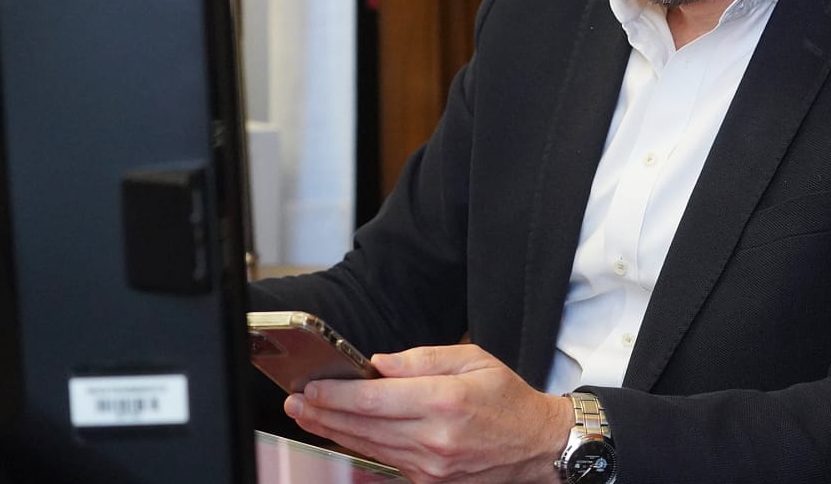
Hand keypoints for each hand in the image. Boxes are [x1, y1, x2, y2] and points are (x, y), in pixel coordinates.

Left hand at [283, 343, 570, 483]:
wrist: (535, 446)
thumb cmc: (508, 399)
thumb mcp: (473, 360)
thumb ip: (423, 359)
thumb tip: (379, 363)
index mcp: (445, 401)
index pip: (375, 399)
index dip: (338, 393)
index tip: (312, 385)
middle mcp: (434, 438)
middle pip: (364, 426)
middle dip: (323, 412)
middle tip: (295, 400)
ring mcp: (429, 465)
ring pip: (368, 447)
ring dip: (332, 431)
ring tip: (307, 415)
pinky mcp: (428, 480)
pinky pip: (384, 461)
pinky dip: (358, 446)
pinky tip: (340, 433)